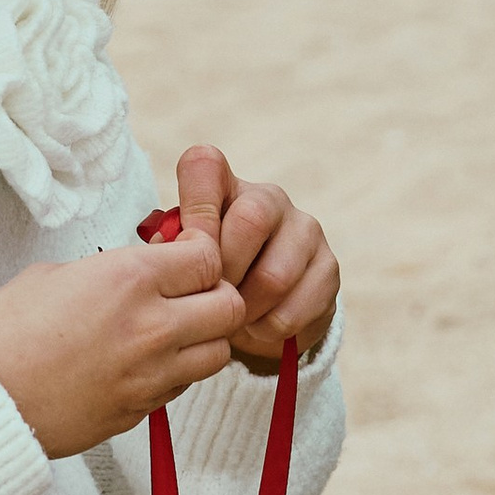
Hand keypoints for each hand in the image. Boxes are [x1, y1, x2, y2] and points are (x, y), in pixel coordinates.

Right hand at [0, 231, 244, 459]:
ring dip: (204, 338)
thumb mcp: (56, 274)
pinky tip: (144, 362)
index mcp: (130, 278)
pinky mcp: (142, 410)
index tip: (185, 256)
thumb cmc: (6, 330)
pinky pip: (183, 386)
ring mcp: (151, 374)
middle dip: (216, 294)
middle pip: (230, 306)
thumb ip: (112, 270)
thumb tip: (141, 270)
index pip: (208, 258)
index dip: (200, 254)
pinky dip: (176, 371)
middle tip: (190, 293)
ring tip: (173, 331)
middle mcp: (152, 326)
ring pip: (218, 353)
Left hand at [175, 145, 338, 371]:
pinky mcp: (329, 268)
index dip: (193, 202)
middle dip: (224, 272)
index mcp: (225, 186)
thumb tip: (165, 250)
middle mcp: (269, 198)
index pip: (204, 165)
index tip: (186, 246)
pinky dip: (267, 329)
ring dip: (244, 310)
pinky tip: (257, 327)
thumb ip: (172, 250)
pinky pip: (293, 309)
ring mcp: (305, 230)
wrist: (259, 313)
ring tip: (230, 320)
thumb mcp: (186, 261)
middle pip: (249, 220)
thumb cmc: (212, 279)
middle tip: (209, 299)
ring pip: (274, 275)